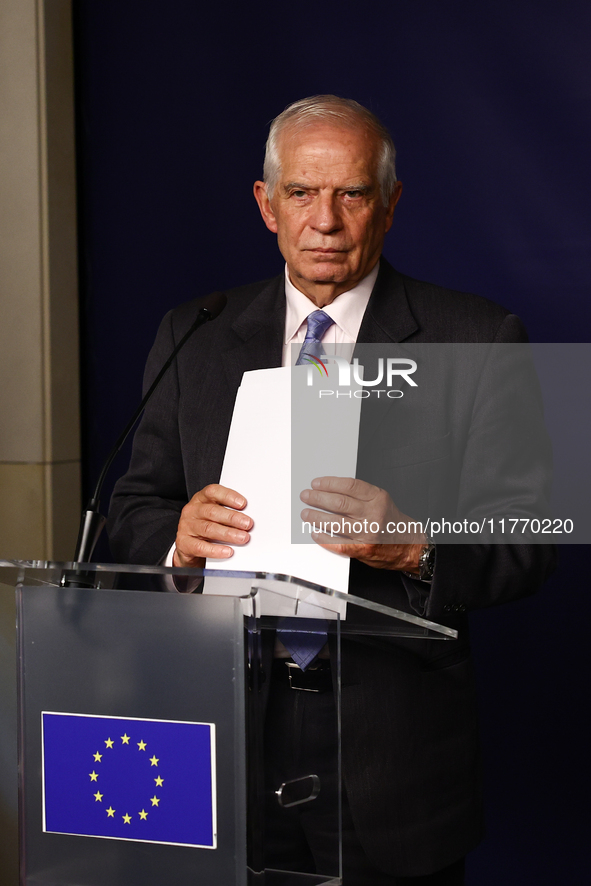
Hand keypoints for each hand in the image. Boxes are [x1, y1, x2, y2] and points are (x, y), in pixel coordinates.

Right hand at [173, 484, 252, 567]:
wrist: (189, 546)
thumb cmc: (207, 526)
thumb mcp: (215, 515)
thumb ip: (228, 512)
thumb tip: (247, 518)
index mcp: (201, 499)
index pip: (213, 492)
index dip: (228, 496)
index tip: (243, 504)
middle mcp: (192, 510)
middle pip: (212, 511)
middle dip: (232, 518)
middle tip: (247, 524)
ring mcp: (186, 526)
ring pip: (208, 529)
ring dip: (228, 534)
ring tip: (242, 538)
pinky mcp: (183, 542)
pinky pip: (200, 547)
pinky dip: (215, 550)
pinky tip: (227, 551)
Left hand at [300, 477, 424, 571]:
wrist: (410, 546)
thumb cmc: (393, 522)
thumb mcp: (382, 501)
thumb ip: (360, 495)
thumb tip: (331, 491)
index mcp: (378, 498)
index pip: (349, 486)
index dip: (329, 483)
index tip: (316, 484)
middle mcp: (374, 514)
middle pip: (339, 503)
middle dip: (318, 498)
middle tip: (306, 496)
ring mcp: (368, 533)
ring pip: (336, 522)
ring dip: (316, 517)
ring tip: (306, 514)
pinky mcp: (363, 549)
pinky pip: (338, 544)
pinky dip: (324, 539)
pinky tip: (316, 534)